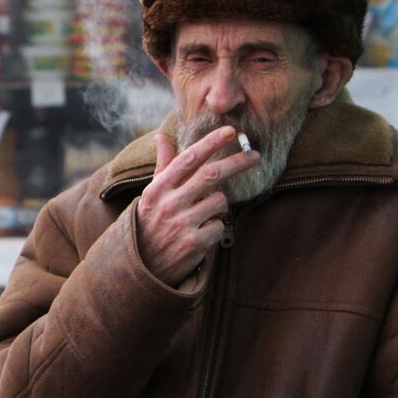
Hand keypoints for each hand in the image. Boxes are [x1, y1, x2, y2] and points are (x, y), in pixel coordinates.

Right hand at [136, 126, 259, 285]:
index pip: (188, 159)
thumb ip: (163, 167)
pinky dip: (216, 227)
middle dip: (237, 162)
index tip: (230, 131)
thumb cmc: (150, 224)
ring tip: (205, 213)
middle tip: (255, 155)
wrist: (142, 266)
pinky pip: (220, 226)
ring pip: (220, 201)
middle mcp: (169, 204)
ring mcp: (182, 224)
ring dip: (219, 204)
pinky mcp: (194, 244)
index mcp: (158, 189)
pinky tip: (202, 232)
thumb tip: (162, 137)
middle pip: (211, 175)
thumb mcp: (151, 195)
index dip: (211, 142)